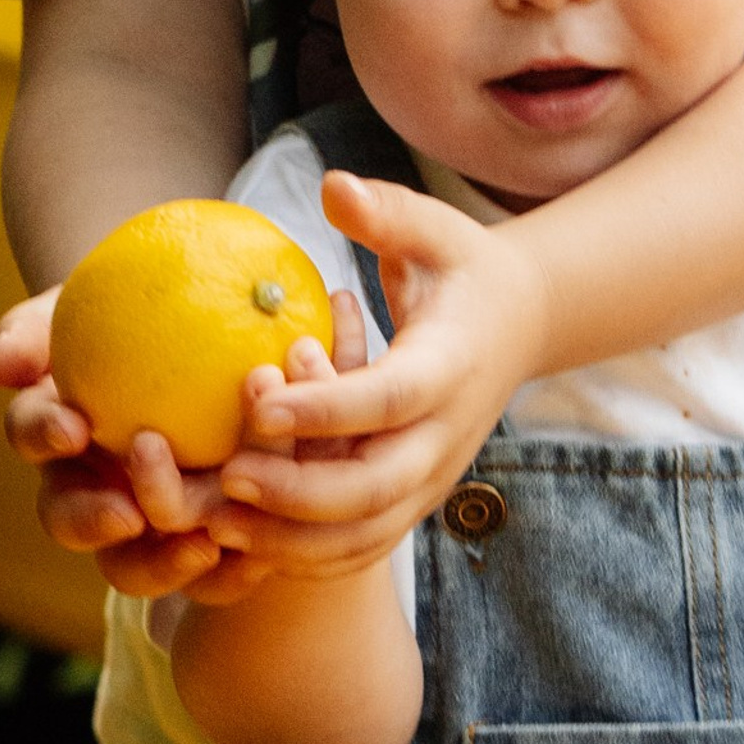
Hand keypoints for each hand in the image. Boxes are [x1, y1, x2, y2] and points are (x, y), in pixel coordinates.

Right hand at [0, 286, 248, 597]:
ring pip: (130, 563)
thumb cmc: (137, 305)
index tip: (73, 426)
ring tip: (200, 545)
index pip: (33, 432)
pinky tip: (256, 559)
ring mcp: (140, 519)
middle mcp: (87, 482)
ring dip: (159, 563)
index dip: (45, 432)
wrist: (209, 323)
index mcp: (55, 428)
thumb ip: (37, 331)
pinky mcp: (196, 539)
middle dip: (91, 521)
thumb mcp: (89, 305)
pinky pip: (202, 572)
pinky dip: (224, 571)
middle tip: (128, 513)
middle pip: (68, 521)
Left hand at [215, 172, 543, 534]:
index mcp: (451, 366)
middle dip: (300, 492)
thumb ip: (388, 212)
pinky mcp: (415, 497)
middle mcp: (446, 434)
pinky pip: (365, 544)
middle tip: (226, 478)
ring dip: (295, 539)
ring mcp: (433, 474)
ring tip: (221, 524)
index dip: (328, 407)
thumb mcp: (436, 230)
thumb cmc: (462, 267)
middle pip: (378, 486)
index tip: (261, 402)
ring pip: (369, 531)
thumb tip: (334, 187)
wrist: (522, 323)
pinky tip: (247, 545)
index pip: (391, 398)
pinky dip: (309, 556)